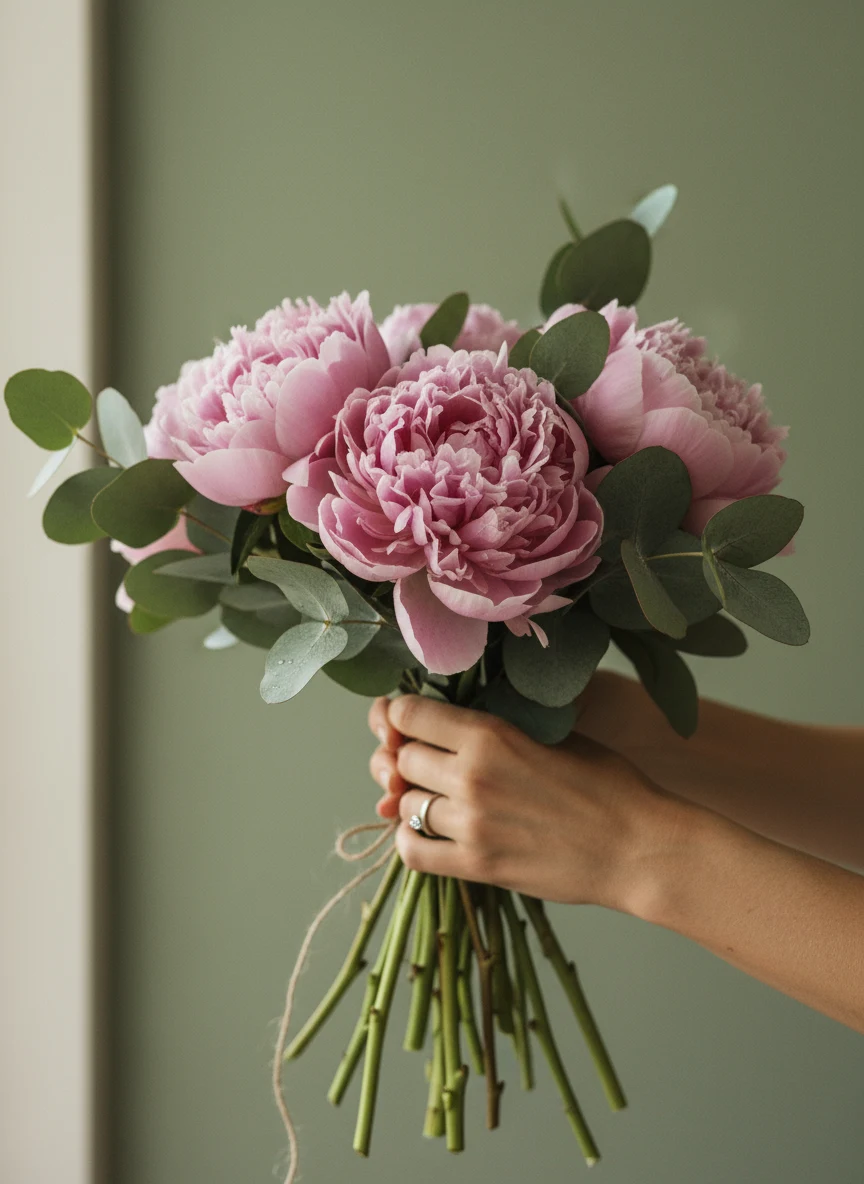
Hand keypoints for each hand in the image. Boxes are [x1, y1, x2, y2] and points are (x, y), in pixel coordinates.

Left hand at [367, 693, 683, 911]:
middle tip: (428, 763)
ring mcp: (471, 825)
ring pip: (404, 803)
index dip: (401, 715)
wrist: (637, 846)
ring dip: (414, 798)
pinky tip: (429, 831)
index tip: (408, 722)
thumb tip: (449, 722)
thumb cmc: (606, 784)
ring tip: (440, 797)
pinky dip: (410, 839)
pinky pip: (411, 851)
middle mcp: (472, 776)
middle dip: (409, 757)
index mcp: (490, 734)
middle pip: (401, 759)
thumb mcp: (552, 733)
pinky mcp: (477, 866)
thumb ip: (497, 726)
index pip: (407, 714)